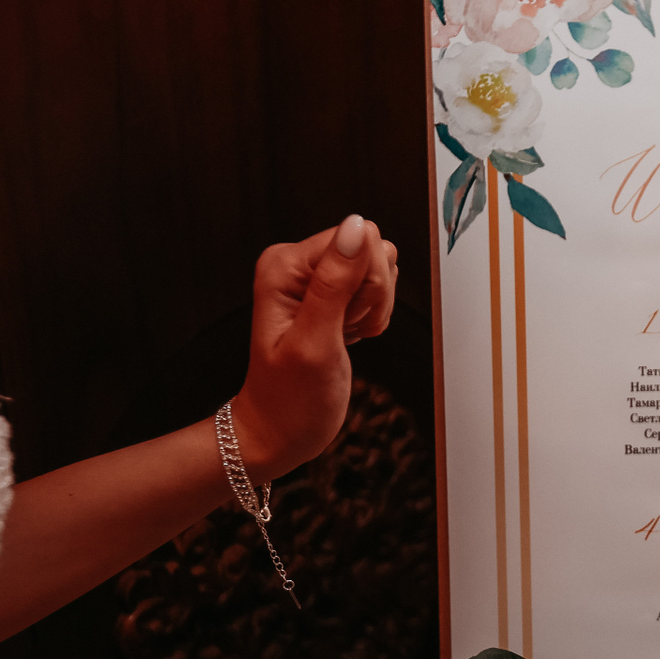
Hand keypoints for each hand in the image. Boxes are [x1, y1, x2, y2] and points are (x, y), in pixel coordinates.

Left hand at [231, 214, 398, 481]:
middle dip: (372, 298)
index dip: (366, 283)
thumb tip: (356, 227)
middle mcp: (299, 263)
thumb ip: (336, 282)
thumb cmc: (288, 399)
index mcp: (285, 264)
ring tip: (344, 336)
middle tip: (343, 331)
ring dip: (374, 310)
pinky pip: (376, 290)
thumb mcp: (314, 342)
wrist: (279, 431)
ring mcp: (317, 278)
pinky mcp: (333, 294)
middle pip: (372, 251)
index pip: (357, 238)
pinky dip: (372, 319)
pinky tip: (348, 337)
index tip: (344, 320)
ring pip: (379, 271)